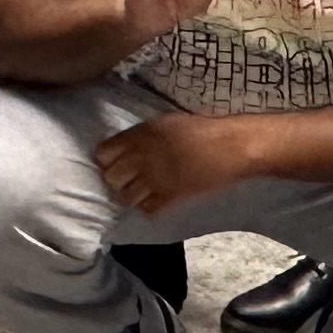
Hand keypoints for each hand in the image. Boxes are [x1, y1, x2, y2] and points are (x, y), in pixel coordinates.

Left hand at [92, 107, 245, 216]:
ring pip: (126, 197)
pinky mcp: (171, 198)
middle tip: (127, 179)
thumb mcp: (163, 123)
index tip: (113, 162)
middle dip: (116, 179)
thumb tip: (123, 148)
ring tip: (141, 190)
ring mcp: (155, 180)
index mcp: (140, 136)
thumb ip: (139, 136)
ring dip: (131, 195)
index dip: (106, 160)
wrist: (229, 147)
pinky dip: (148, 206)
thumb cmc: (200, 130)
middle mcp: (142, 158)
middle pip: (111, 178)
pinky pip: (147, 209)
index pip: (103, 154)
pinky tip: (156, 199)